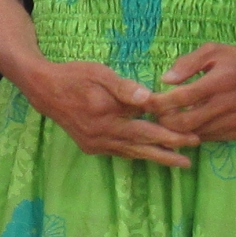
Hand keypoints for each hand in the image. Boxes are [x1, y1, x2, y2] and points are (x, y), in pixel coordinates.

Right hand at [23, 58, 199, 167]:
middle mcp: (102, 135)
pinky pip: (119, 152)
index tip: (191, 137)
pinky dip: (136, 153)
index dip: (169, 135)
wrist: (44, 89)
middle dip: (167, 153)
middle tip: (189, 162)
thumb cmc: (75, 76)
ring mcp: (95, 143)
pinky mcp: (90, 146)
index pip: (145, 129)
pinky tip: (148, 153)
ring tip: (177, 162)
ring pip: (131, 153)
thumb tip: (149, 99)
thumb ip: (125, 87)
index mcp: (107, 116)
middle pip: (141, 147)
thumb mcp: (100, 74)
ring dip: (154, 157)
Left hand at [146, 42, 235, 143]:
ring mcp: (231, 122)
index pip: (182, 98)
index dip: (159, 102)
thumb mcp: (213, 51)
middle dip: (163, 120)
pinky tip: (186, 121)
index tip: (146, 100)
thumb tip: (165, 80)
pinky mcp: (234, 132)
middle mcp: (226, 105)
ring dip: (175, 128)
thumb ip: (187, 63)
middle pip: (184, 123)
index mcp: (219, 82)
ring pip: (193, 134)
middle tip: (154, 111)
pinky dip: (191, 132)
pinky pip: (205, 137)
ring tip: (166, 116)